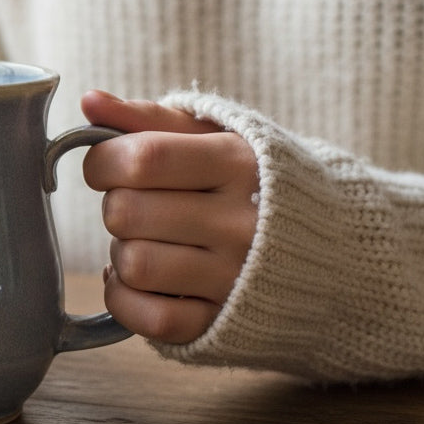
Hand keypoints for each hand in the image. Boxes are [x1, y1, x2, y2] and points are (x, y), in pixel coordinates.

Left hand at [81, 89, 258, 343]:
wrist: (333, 250)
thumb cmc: (253, 182)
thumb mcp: (214, 137)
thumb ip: (149, 119)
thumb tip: (89, 101)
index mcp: (239, 164)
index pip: (143, 158)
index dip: (103, 161)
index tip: (105, 165)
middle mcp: (242, 223)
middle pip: (126, 212)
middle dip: (115, 205)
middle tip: (137, 205)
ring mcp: (235, 278)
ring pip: (133, 265)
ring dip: (120, 253)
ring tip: (144, 241)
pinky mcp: (222, 323)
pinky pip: (149, 318)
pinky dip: (126, 299)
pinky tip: (139, 281)